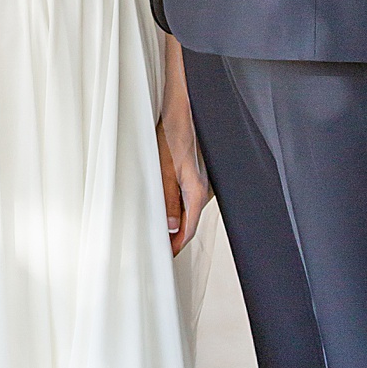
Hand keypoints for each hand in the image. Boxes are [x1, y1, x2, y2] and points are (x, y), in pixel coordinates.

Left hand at [158, 120, 211, 255]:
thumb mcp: (162, 169)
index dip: (176, 246)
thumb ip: (167, 200)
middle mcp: (206, 189)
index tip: (166, 256)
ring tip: (161, 231)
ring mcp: (205, 182)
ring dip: (178, 221)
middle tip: (160, 248)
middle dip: (176, 237)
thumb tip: (170, 226)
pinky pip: (191, 197)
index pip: (189, 229)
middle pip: (191, 221)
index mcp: (197, 191)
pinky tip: (168, 207)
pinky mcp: (201, 175)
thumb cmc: (173, 134)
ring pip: (191, 209)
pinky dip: (180, 207)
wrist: (185, 111)